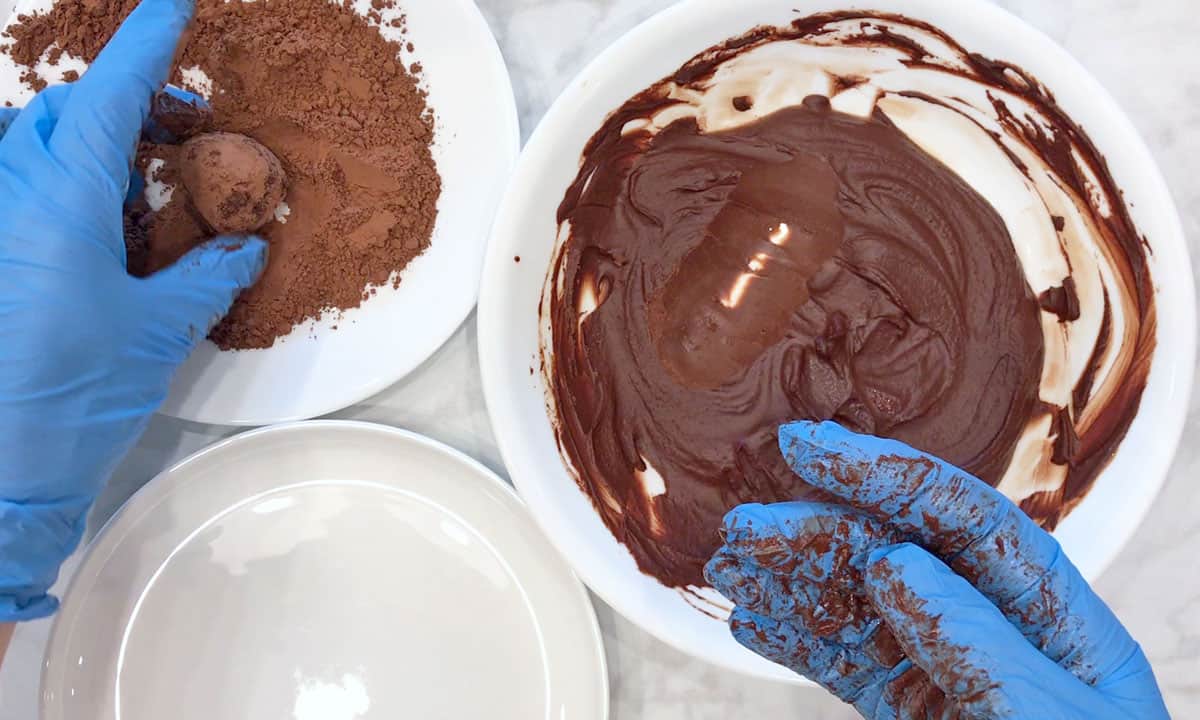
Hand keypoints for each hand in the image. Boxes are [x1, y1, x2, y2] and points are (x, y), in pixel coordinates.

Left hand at [0, 0, 265, 620]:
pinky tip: (101, 230)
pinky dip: (61, 186)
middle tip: (188, 133)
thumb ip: (204, 277)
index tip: (177, 5)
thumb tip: (243, 248)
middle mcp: (8, 200)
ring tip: (144, 183)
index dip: (146, 43)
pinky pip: (17, 192)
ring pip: (29, 146)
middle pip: (62, 112)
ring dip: (89, 144)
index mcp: (57, 203)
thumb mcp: (158, 333)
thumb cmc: (72, 400)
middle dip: (127, 104)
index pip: (105, 96)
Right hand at [705, 421, 1167, 718]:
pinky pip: (843, 666)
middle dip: (813, 535)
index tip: (807, 447)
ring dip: (788, 584)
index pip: (963, 518)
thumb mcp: (1047, 717)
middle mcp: (993, 632)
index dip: (882, 474)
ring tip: (727, 568)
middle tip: (741, 528)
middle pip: (892, 555)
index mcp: (1054, 617)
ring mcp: (946, 672)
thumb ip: (976, 638)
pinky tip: (751, 623)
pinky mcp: (909, 712)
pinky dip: (794, 643)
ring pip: (855, 608)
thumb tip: (894, 559)